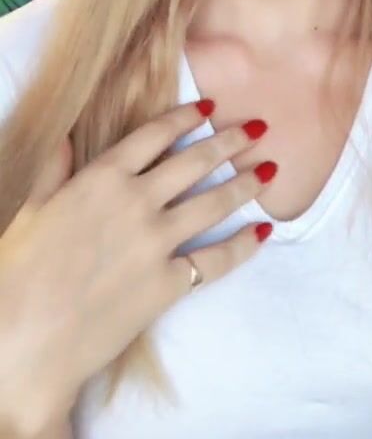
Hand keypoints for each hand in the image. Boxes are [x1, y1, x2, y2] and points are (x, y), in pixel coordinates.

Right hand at [0, 102, 275, 435]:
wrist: (26, 342)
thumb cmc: (19, 275)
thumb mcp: (30, 211)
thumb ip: (54, 170)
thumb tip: (64, 137)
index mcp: (101, 177)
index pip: (155, 134)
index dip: (185, 116)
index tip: (209, 105)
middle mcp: (136, 201)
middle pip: (195, 162)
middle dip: (229, 141)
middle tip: (257, 128)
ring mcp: (156, 242)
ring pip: (213, 203)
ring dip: (245, 183)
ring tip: (270, 169)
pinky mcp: (168, 283)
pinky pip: (216, 259)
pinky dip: (243, 245)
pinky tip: (263, 232)